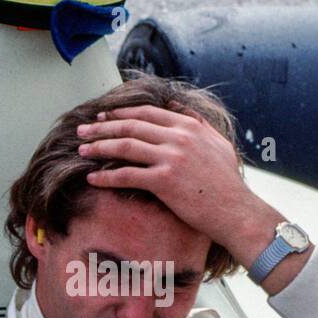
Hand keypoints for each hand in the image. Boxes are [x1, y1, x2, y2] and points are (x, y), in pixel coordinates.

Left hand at [78, 104, 312, 285]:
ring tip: (81, 150)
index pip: (147, 112)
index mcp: (189, 126)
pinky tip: (92, 178)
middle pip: (131, 126)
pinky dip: (106, 176)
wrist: (236, 211)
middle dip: (102, 126)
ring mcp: (171, 158)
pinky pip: (127, 175)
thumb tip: (177, 105)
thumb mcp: (218, 143)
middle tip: (82, 130)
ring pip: (125, 146)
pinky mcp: (164, 181)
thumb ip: (197, 122)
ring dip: (99, 147)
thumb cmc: (228, 183)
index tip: (103, 116)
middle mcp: (178, 138)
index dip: (121, 113)